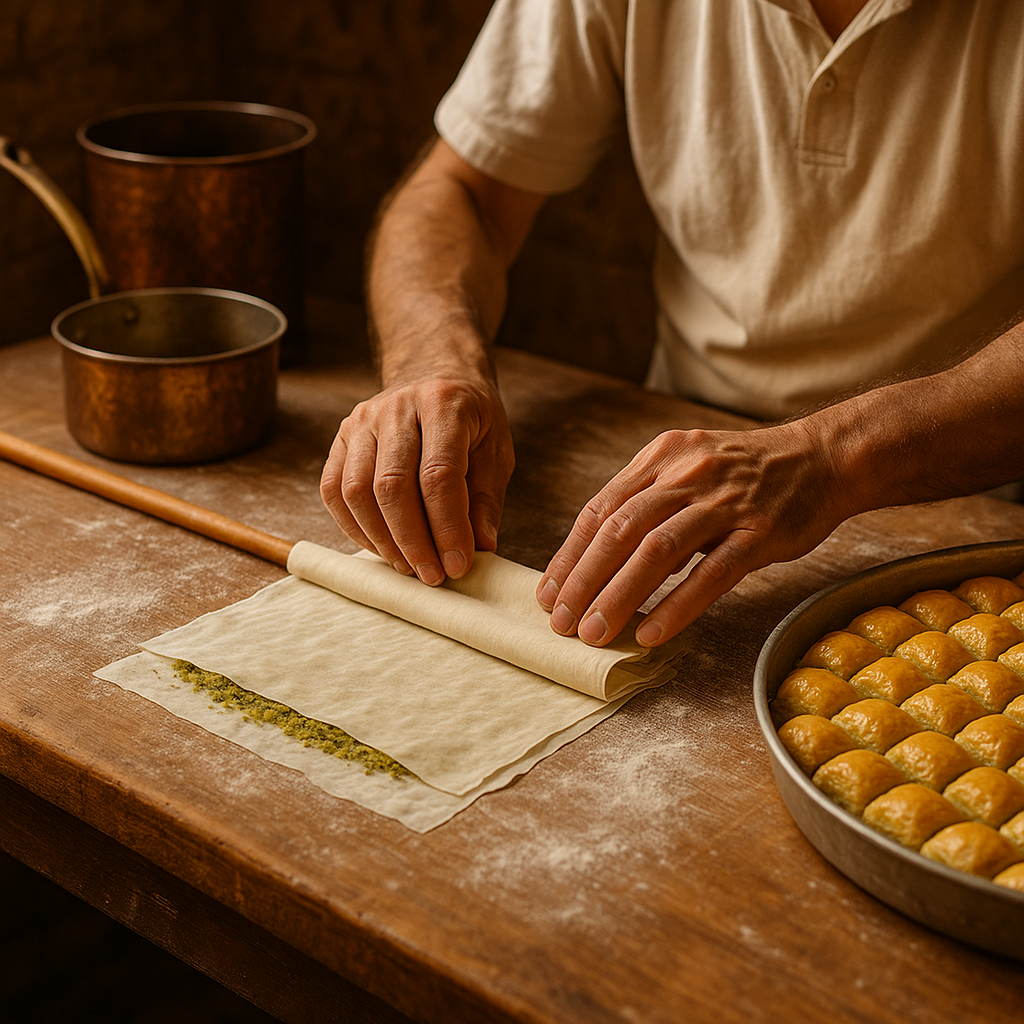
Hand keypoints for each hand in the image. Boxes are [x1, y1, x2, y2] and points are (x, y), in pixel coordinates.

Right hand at [320, 374, 513, 584]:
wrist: (437, 373)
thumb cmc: (471, 419)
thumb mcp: (496, 450)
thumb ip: (487, 499)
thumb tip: (481, 548)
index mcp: (443, 404)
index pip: (438, 475)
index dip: (447, 527)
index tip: (458, 564)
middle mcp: (396, 408)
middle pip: (392, 486)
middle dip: (413, 541)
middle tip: (432, 575)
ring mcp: (361, 421)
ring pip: (356, 491)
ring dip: (382, 540)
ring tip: (409, 566)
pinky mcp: (341, 438)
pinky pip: (334, 491)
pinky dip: (355, 527)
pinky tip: (381, 547)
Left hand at [535, 422, 849, 646]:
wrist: (824, 457)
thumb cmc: (747, 473)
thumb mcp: (688, 468)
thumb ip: (647, 504)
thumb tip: (603, 560)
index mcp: (660, 459)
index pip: (600, 509)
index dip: (570, 554)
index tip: (549, 592)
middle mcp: (685, 474)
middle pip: (619, 530)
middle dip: (583, 580)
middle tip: (561, 622)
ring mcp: (723, 502)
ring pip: (657, 551)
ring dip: (619, 596)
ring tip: (594, 633)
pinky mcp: (759, 532)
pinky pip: (711, 574)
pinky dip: (676, 605)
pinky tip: (651, 632)